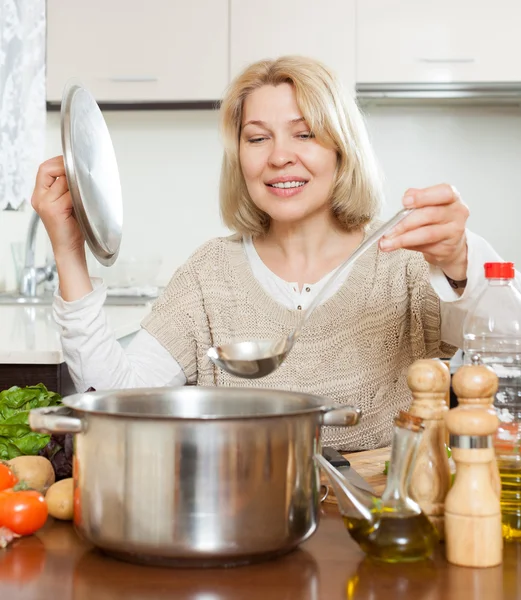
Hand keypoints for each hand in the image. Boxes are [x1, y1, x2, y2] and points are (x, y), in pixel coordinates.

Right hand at [31, 156, 92, 300]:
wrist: (69, 249)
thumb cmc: (72, 227)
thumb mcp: (67, 203)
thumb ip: (68, 188)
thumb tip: (81, 171)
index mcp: (40, 194)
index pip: (45, 168)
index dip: (59, 163)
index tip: (73, 164)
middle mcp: (39, 198)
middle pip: (51, 170)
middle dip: (68, 171)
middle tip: (81, 178)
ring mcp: (46, 203)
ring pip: (65, 182)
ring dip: (78, 186)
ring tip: (84, 197)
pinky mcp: (55, 210)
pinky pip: (72, 194)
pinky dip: (81, 197)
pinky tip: (85, 205)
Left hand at [379, 184, 469, 280]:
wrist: (450, 243)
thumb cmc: (436, 220)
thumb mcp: (429, 205)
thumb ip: (418, 200)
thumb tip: (407, 198)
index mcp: (452, 197)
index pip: (443, 192)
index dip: (423, 196)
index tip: (405, 202)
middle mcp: (457, 213)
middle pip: (430, 215)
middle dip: (405, 222)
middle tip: (388, 230)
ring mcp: (454, 232)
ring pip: (427, 234)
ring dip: (403, 239)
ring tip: (387, 243)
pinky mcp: (447, 248)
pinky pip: (425, 247)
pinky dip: (408, 246)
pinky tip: (397, 246)